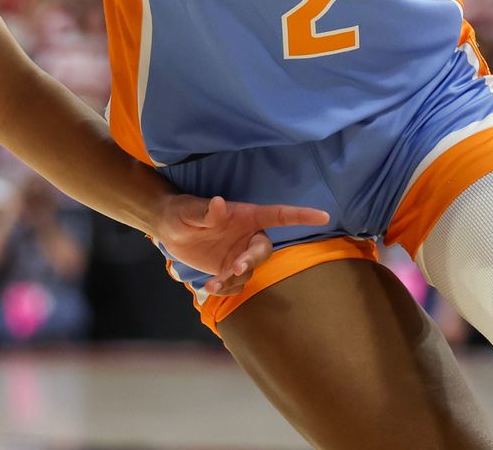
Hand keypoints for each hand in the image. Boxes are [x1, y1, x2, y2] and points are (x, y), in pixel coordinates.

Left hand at [152, 194, 329, 294]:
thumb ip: (205, 210)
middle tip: (236, 268)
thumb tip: (218, 204)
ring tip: (212, 284)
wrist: (168, 229)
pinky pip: (236, 284)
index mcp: (246, 215)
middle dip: (253, 260)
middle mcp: (247, 235)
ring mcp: (238, 253)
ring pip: (249, 271)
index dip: (302, 215)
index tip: (324, 216)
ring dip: (234, 280)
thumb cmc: (182, 211)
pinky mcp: (227, 269)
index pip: (280, 215)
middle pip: (264, 249)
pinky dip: (226, 290)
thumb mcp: (190, 210)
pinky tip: (209, 288)